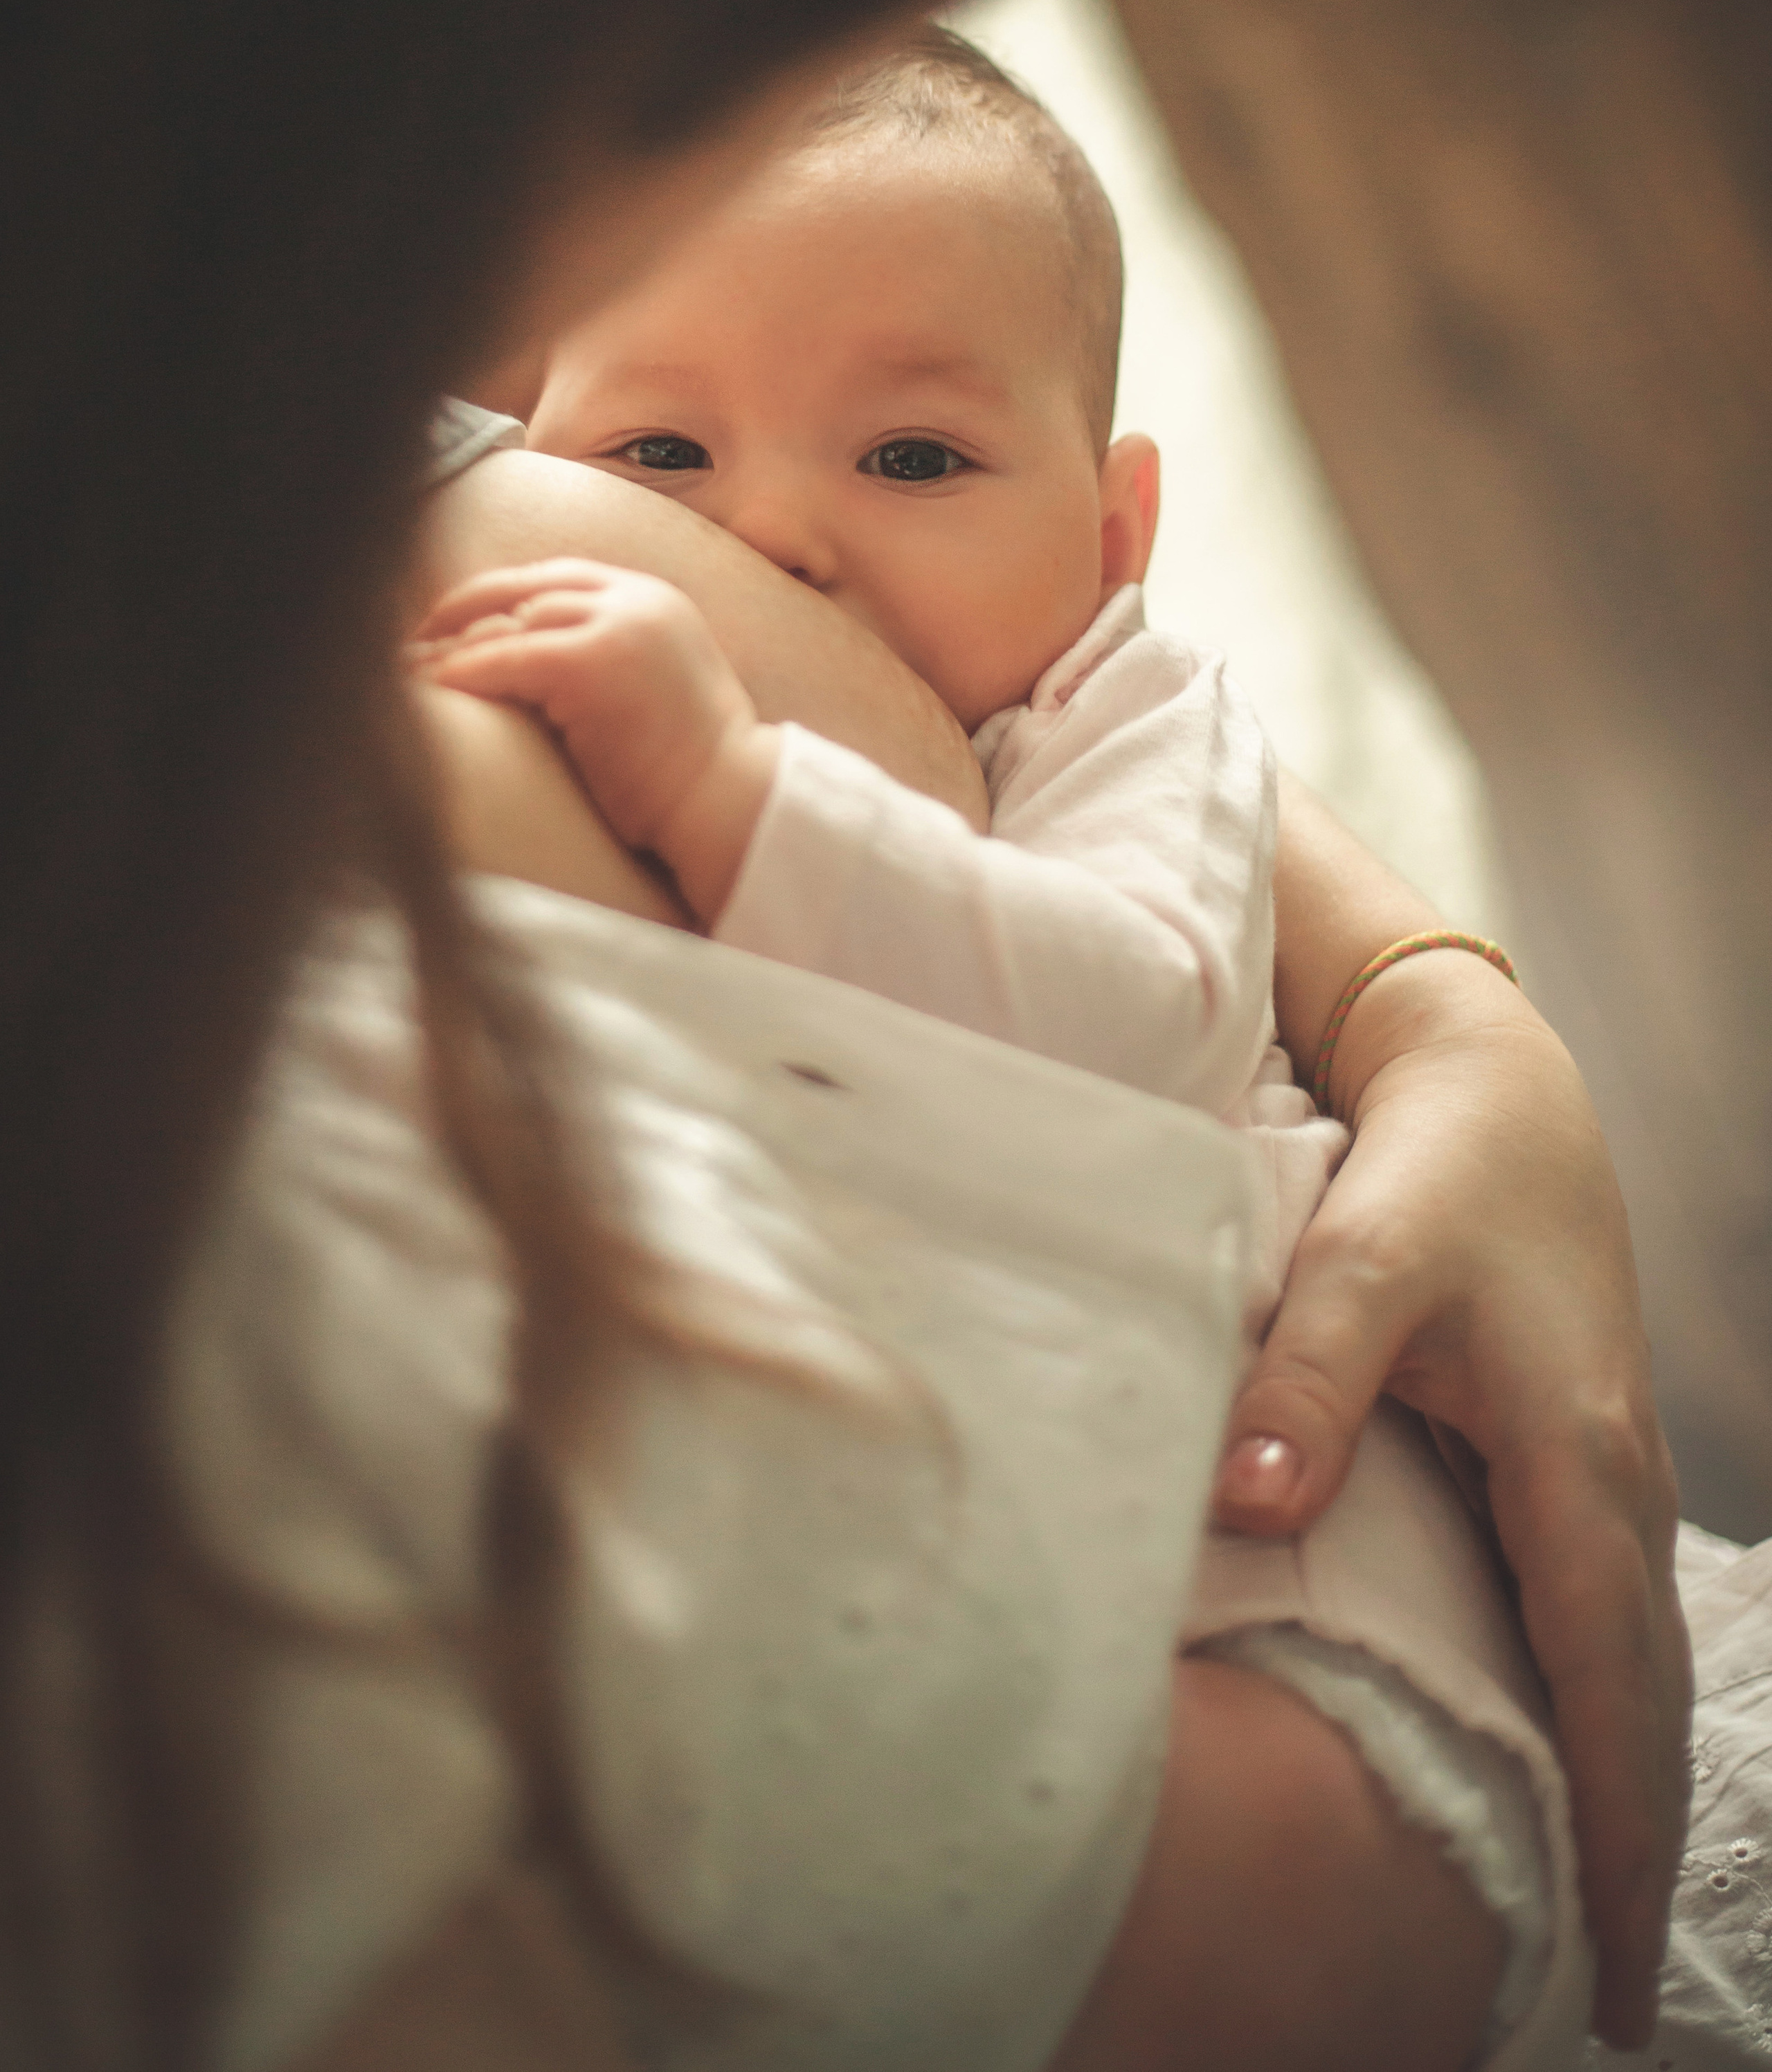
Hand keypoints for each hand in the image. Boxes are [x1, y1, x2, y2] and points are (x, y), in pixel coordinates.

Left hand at [408, 558, 779, 919]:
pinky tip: (427, 690)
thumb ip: (606, 658)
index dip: (496, 598)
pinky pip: (504, 658)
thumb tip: (529, 668)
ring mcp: (615, 624)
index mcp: (652, 599)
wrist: (731, 803)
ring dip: (450, 647)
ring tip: (404, 671)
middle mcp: (634, 598)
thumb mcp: (652, 688)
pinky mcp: (590, 662)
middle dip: (460, 610)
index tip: (451, 623)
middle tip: (409, 641)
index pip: (555, 579)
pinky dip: (461, 673)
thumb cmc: (690, 771)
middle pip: (522, 586)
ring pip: (508, 620)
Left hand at [1215, 955, 1689, 2050]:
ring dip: (1619, 1785)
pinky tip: (1563, 1758)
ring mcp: (1606, 1474)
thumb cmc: (1436, 1172)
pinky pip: (1604, 1616)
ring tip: (1588, 1917)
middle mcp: (1613, 1484)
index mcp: (1577, 1459)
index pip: (1611, 1687)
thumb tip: (1247, 1508)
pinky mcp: (1575, 1457)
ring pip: (1630, 1664)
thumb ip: (1304, 1380)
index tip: (1617, 1972)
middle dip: (1633, 1848)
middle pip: (1640, 1701)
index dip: (1617, 1832)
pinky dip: (1599, 1708)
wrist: (1493, 1088)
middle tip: (1610, 2000)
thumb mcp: (1361, 1259)